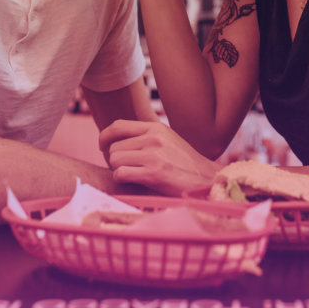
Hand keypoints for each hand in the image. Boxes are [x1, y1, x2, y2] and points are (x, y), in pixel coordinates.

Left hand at [100, 120, 219, 195]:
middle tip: (124, 168)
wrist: (206, 179)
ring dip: (117, 170)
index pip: (118, 126)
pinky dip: (121, 179)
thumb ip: (146, 136)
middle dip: (114, 159)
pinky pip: (120, 174)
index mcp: (156, 128)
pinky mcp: (153, 173)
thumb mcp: (168, 140)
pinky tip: (132, 181)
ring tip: (130, 174)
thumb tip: (117, 139)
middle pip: (114, 147)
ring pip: (115, 160)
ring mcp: (153, 155)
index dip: (104, 136)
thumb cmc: (185, 163)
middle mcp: (154, 138)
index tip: (102, 146)